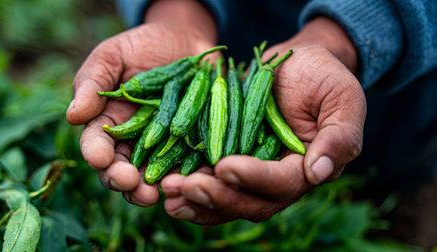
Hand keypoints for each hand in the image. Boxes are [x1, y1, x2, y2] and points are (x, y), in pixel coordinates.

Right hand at [66, 0, 216, 206]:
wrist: (185, 41)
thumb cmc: (142, 46)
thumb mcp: (112, 57)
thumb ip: (92, 83)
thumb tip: (73, 116)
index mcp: (108, 123)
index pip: (97, 145)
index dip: (97, 154)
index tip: (100, 159)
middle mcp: (134, 141)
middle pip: (123, 170)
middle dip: (123, 180)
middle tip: (130, 183)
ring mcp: (164, 146)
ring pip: (153, 176)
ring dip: (151, 189)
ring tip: (155, 193)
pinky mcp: (192, 145)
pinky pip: (188, 167)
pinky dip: (186, 177)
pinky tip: (186, 182)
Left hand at [160, 17, 366, 224]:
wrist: (296, 65)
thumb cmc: (324, 78)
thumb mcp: (343, 100)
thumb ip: (340, 136)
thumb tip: (318, 173)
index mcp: (305, 170)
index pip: (281, 185)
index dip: (254, 179)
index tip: (226, 166)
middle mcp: (276, 179)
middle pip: (248, 202)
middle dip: (217, 196)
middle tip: (187, 187)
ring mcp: (250, 171)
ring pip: (224, 199)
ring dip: (195, 200)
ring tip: (168, 191)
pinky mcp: (228, 158)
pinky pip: (209, 180)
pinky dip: (189, 188)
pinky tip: (165, 185)